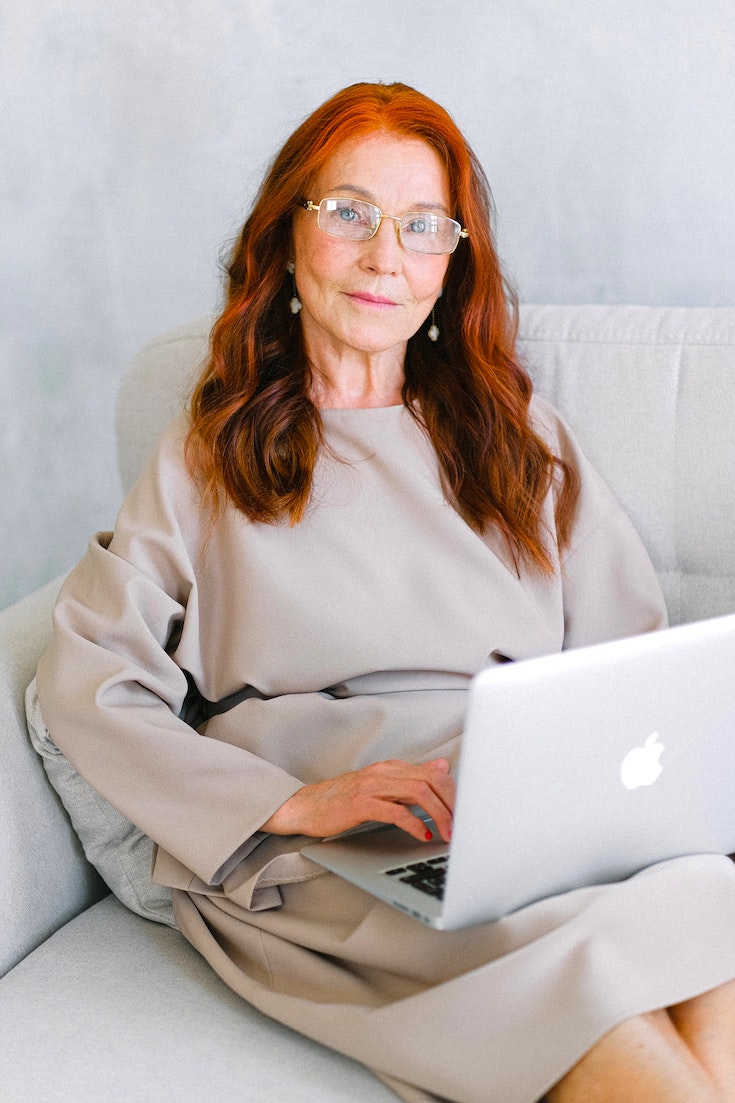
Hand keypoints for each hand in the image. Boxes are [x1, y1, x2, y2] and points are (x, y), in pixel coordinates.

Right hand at [261, 758, 454, 842]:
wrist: (305, 806)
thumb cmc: (343, 801)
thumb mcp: (382, 786)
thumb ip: (412, 778)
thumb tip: (443, 766)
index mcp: (392, 768)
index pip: (435, 772)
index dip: (455, 791)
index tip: (468, 813)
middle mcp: (385, 772)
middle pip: (432, 780)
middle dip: (453, 803)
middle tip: (464, 827)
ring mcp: (372, 786)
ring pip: (418, 793)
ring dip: (439, 815)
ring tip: (448, 834)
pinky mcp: (360, 804)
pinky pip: (394, 811)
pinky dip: (413, 823)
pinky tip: (422, 836)